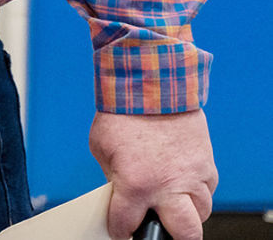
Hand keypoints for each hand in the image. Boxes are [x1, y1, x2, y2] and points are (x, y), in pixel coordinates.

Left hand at [90, 109, 216, 239]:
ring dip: (188, 213)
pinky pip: (208, 190)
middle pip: (185, 234)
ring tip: (173, 204)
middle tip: (159, 229)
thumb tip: (120, 192)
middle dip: (172, 236)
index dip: (121, 230)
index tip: (121, 231)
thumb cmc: (122, 113)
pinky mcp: (207, 164)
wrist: (151, 85)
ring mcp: (193, 177)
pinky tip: (184, 183)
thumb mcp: (101, 148)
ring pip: (202, 213)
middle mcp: (169, 187)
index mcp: (136, 185)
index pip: (128, 224)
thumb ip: (113, 176)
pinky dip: (198, 191)